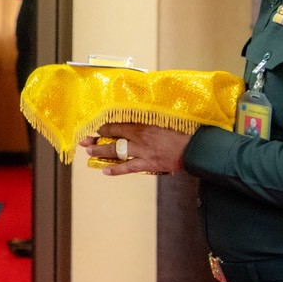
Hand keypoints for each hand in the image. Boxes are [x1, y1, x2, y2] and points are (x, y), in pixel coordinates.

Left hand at [80, 123, 195, 175]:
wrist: (198, 146)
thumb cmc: (184, 129)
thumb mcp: (165, 117)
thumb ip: (151, 115)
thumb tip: (140, 109)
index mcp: (143, 123)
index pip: (117, 122)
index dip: (103, 125)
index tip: (94, 124)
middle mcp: (139, 137)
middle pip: (113, 136)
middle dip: (96, 138)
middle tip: (84, 140)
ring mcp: (143, 151)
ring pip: (117, 151)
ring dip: (102, 152)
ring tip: (90, 152)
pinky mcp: (150, 163)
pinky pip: (129, 167)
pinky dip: (117, 170)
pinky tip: (106, 171)